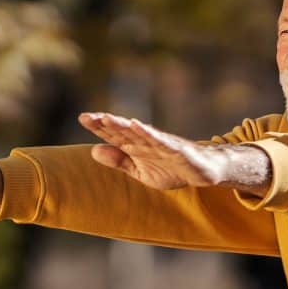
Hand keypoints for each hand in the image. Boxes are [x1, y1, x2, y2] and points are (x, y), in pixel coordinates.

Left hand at [79, 112, 268, 194]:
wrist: (204, 171)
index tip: (83, 117)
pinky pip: (161, 140)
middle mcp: (147, 140)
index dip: (99, 127)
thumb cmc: (172, 168)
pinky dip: (149, 133)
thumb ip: (120, 161)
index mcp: (137, 146)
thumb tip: (94, 150)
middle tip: (88, 116)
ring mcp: (162, 143)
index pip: (115, 135)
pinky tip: (138, 125)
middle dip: (106, 123)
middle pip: (124, 131)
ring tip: (107, 118)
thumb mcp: (141, 171)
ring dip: (123, 126)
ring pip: (139, 133)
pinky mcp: (177, 149)